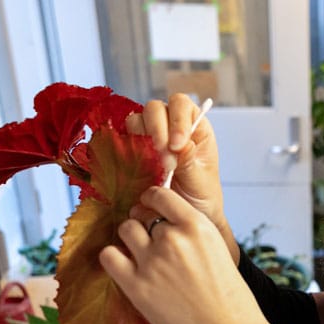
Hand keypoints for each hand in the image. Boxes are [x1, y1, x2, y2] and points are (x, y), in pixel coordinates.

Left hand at [100, 186, 266, 323]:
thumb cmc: (232, 303)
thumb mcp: (220, 253)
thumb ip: (194, 235)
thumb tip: (166, 226)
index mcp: (198, 226)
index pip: (160, 195)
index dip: (152, 201)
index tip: (152, 211)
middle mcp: (173, 238)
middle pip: (142, 215)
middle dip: (144, 226)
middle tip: (152, 245)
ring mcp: (152, 261)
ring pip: (125, 230)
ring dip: (130, 240)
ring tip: (142, 259)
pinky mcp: (136, 287)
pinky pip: (109, 257)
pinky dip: (114, 259)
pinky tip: (127, 271)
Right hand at [126, 95, 236, 260]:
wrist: (185, 217)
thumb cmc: (200, 198)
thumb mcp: (200, 183)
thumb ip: (190, 163)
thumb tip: (181, 144)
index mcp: (195, 127)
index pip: (182, 106)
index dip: (178, 120)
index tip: (178, 146)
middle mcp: (171, 126)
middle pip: (156, 108)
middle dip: (158, 129)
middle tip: (165, 158)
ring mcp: (149, 137)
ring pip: (137, 119)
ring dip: (143, 136)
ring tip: (156, 164)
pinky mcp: (133, 150)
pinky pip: (123, 138)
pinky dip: (126, 146)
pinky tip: (138, 165)